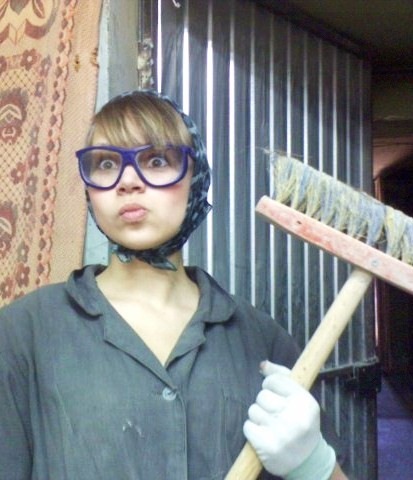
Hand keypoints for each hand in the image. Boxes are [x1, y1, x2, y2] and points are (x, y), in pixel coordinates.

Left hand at [243, 361, 335, 478]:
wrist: (307, 459)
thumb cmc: (300, 421)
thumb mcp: (299, 397)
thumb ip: (282, 377)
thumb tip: (263, 364)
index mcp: (305, 401)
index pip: (274, 380)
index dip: (271, 386)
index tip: (278, 396)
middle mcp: (295, 417)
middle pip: (262, 396)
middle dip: (264, 403)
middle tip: (275, 414)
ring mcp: (281, 433)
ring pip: (253, 410)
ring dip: (258, 416)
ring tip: (271, 425)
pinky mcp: (268, 447)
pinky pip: (248, 426)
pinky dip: (252, 430)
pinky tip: (264, 435)